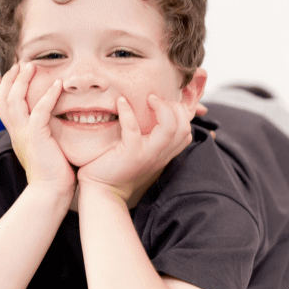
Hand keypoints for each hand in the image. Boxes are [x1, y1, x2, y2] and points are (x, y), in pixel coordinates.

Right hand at [0, 62, 76, 201]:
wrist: (50, 192)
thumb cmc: (52, 172)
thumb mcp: (41, 147)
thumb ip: (40, 132)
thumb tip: (47, 121)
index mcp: (15, 133)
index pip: (2, 105)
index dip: (6, 86)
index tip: (15, 72)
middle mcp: (14, 131)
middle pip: (3, 98)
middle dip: (11, 78)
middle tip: (22, 63)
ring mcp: (22, 133)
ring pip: (14, 100)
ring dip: (23, 81)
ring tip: (32, 66)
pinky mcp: (35, 136)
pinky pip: (39, 110)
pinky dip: (47, 96)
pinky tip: (57, 85)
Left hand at [75, 93, 193, 203]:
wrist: (102, 190)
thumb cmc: (117, 167)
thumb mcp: (140, 152)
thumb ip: (148, 138)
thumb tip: (146, 114)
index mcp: (164, 153)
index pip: (186, 132)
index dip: (181, 113)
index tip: (163, 103)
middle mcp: (160, 154)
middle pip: (184, 127)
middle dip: (175, 107)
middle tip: (155, 98)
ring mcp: (148, 154)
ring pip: (170, 128)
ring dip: (162, 108)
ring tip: (148, 98)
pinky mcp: (131, 154)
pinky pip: (133, 129)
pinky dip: (128, 112)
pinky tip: (121, 102)